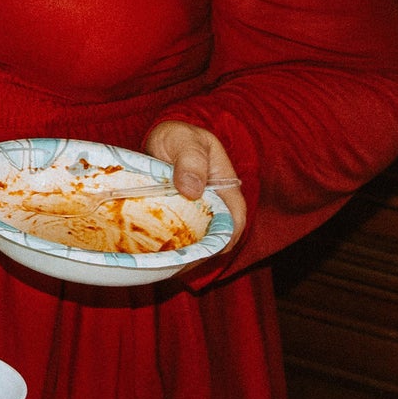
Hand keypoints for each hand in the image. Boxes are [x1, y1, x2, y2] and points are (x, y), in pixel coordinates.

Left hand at [144, 120, 246, 251]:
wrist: (161, 137)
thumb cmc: (178, 136)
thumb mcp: (185, 141)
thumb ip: (190, 160)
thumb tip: (193, 190)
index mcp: (225, 185)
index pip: (236, 217)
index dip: (228, 236)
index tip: (209, 250)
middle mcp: (215, 203)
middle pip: (218, 235)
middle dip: (204, 252)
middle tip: (182, 262)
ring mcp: (198, 212)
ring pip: (200, 239)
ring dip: (188, 252)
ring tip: (169, 262)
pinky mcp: (182, 218)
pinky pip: (182, 237)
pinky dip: (174, 247)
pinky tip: (161, 254)